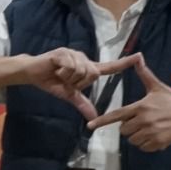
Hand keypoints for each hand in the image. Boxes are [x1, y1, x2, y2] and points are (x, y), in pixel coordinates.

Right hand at [22, 49, 140, 119]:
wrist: (31, 73)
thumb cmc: (50, 81)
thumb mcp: (68, 95)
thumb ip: (82, 103)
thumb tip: (93, 116)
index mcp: (87, 67)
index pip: (109, 66)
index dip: (124, 63)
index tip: (139, 57)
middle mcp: (83, 58)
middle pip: (92, 74)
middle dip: (79, 82)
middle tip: (66, 81)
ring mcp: (73, 54)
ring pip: (81, 71)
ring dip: (69, 78)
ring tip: (59, 75)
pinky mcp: (63, 53)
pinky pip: (70, 67)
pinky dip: (62, 73)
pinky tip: (55, 70)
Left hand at [86, 54, 170, 151]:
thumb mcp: (158, 87)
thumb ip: (144, 75)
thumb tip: (138, 57)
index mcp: (141, 106)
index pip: (117, 115)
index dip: (102, 121)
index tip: (90, 126)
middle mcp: (144, 120)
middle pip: (123, 130)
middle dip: (129, 127)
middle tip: (141, 121)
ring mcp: (151, 132)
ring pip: (132, 140)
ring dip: (137, 137)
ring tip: (150, 128)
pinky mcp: (158, 143)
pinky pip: (143, 147)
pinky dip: (147, 144)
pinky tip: (156, 136)